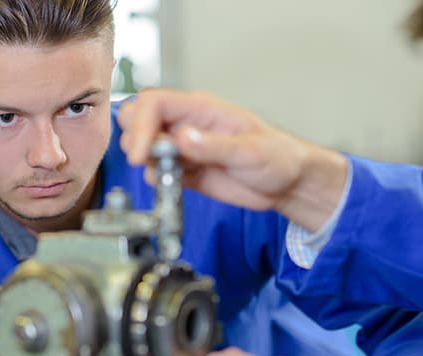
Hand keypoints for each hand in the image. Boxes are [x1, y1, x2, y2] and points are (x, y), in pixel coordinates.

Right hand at [118, 89, 347, 231]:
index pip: (155, 103)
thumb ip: (214, 146)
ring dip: (146, 162)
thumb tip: (182, 138)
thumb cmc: (278, 157)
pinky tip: (174, 186)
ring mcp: (185, 148)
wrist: (287, 184)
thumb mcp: (250, 151)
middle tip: (146, 161)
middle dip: (135, 139)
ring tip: (168, 175)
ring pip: (144, 146)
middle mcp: (188, 124)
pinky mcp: (186, 171)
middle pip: (139, 118)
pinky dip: (157, 180)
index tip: (142, 152)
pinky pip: (157, 171)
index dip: (141, 125)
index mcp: (202, 109)